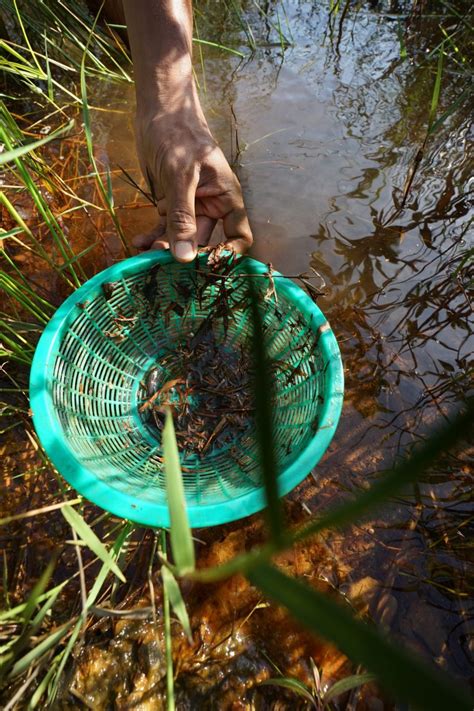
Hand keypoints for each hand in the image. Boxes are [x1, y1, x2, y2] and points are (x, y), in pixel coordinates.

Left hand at [133, 104, 252, 261]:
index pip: (238, 236)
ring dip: (164, 247)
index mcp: (226, 198)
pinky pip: (164, 226)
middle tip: (163, 266)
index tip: (206, 269)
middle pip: (204, 242)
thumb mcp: (182, 176)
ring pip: (181, 238)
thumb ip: (182, 216)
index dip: (227, 256)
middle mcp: (211, 206)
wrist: (158, 109)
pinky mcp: (169, 203)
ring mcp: (190, 206)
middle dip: (185, 255)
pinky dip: (153, 235)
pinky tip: (138, 243)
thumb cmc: (179, 133)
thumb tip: (184, 257)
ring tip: (145, 254)